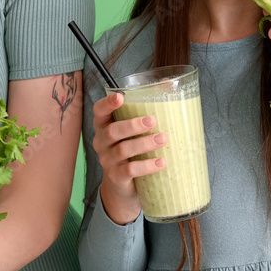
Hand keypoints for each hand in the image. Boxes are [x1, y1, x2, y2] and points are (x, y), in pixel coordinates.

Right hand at [92, 92, 165, 224]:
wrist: (122, 186)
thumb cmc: (131, 150)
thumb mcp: (135, 131)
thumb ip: (148, 108)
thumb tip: (171, 84)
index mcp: (105, 126)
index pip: (99, 111)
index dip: (107, 103)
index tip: (120, 97)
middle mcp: (102, 141)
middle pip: (113, 131)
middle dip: (132, 125)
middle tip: (152, 121)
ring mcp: (107, 160)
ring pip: (123, 150)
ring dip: (144, 144)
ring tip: (163, 139)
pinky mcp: (116, 177)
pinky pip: (130, 170)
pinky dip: (147, 166)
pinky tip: (161, 162)